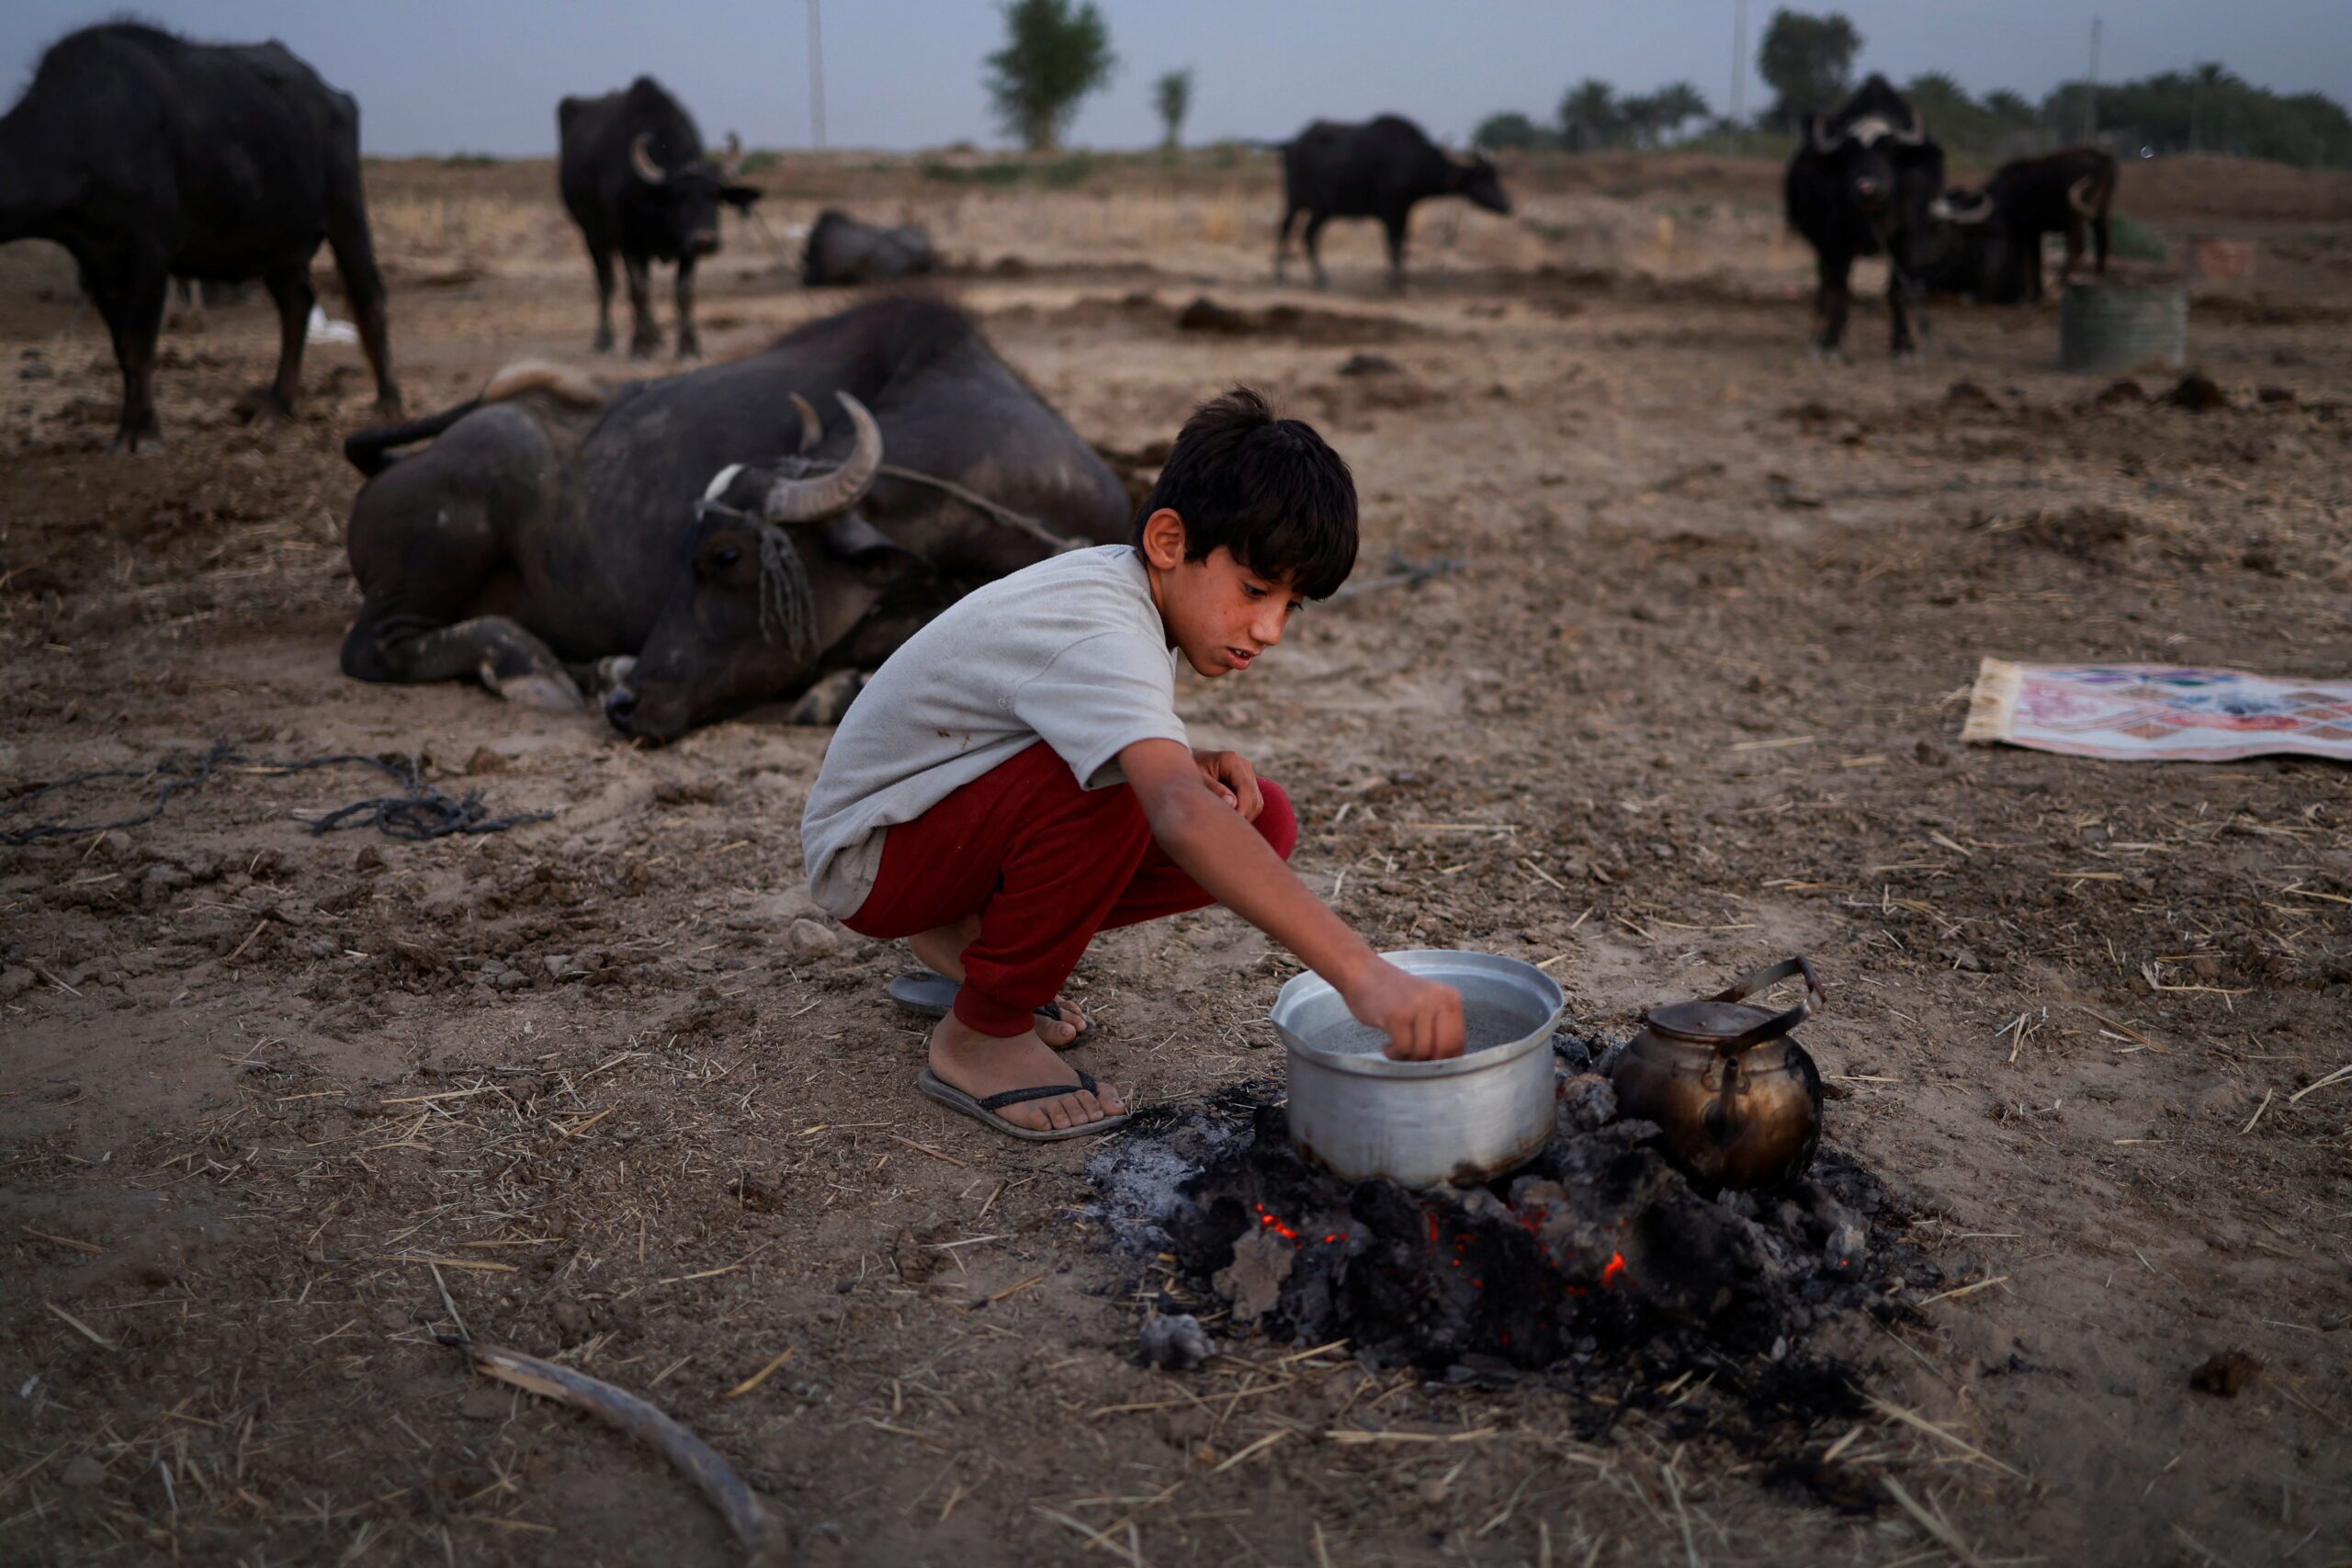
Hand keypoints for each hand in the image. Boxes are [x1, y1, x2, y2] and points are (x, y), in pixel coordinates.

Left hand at [1192, 748, 1263, 820]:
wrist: (1192, 764)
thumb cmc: (1192, 770)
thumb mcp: (1198, 778)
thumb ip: (1214, 789)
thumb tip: (1232, 803)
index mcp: (1231, 760)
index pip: (1245, 786)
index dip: (1243, 807)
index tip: (1234, 823)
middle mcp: (1244, 765)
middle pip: (1253, 796)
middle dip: (1245, 814)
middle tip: (1229, 829)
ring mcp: (1248, 774)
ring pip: (1256, 802)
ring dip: (1247, 816)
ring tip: (1229, 825)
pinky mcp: (1249, 784)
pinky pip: (1254, 803)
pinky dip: (1246, 814)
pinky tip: (1232, 819)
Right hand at [1341, 959, 1465, 1061]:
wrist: (1362, 972)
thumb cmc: (1393, 994)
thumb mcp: (1427, 1003)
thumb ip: (1441, 1026)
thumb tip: (1452, 1060)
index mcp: (1450, 998)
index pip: (1458, 1040)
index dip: (1448, 1059)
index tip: (1434, 1065)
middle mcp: (1437, 999)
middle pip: (1444, 1049)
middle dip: (1429, 1063)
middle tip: (1414, 1061)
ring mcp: (1417, 1006)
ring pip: (1422, 1052)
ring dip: (1408, 1059)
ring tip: (1397, 1049)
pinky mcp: (1397, 1015)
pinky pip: (1403, 1049)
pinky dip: (1394, 1054)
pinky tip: (1387, 1046)